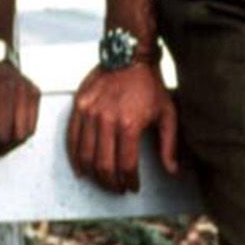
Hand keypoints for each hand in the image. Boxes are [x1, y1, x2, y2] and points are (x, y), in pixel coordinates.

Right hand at [67, 63, 177, 192]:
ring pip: (86, 155)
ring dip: (93, 174)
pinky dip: (74, 157)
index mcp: (129, 125)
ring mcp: (89, 112)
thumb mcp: (167, 113)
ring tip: (102, 181)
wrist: (129, 56)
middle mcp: (106, 120)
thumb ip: (169, 145)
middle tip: (117, 189)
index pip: (126, 165)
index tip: (132, 187)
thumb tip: (172, 171)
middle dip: (111, 183)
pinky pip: (72, 138)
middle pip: (104, 165)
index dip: (129, 182)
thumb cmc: (150, 86)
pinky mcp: (79, 105)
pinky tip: (81, 169)